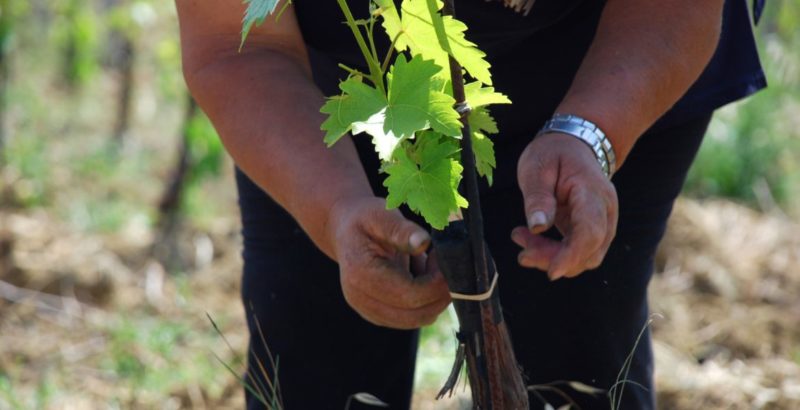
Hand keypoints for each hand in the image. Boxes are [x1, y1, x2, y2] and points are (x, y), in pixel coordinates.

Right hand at [328, 197, 450, 328]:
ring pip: (418, 319)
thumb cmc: (364, 220)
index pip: (410, 295)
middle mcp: (362, 299)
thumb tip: (423, 242)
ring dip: (434, 297)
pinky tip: (421, 275)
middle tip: (443, 263)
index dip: (436, 282)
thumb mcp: (381, 215)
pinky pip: (413, 317)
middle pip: (417, 314)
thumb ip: (401, 230)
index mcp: (361, 274)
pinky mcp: (379, 315)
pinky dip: (425, 301)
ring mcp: (369, 311)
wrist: (344, 231)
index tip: (443, 257)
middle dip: (439, 292)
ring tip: (430, 266)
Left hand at [513, 132, 618, 280]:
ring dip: (552, 258)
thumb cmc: (554, 153)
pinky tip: (532, 241)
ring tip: (521, 239)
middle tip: (520, 246)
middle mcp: (605, 211)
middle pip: (589, 250)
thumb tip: (537, 227)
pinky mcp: (593, 230)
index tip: (551, 272)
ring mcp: (603, 222)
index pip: (590, 232)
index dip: (572, 255)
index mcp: (592, 192)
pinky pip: (579, 252)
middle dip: (553, 258)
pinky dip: (556, 254)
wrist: (575, 143)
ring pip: (585, 257)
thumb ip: (538, 197)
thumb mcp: (537, 168)